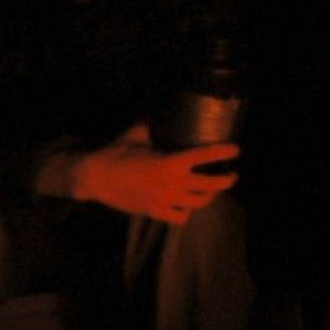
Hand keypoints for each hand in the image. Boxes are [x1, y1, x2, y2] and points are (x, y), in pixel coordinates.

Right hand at [74, 131, 237, 224]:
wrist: (93, 177)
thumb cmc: (114, 153)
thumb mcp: (136, 135)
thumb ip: (151, 126)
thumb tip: (159, 112)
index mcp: (169, 163)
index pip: (203, 156)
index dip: (222, 152)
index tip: (236, 150)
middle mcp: (172, 184)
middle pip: (209, 186)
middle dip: (225, 181)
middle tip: (232, 175)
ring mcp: (164, 200)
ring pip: (198, 204)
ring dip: (209, 197)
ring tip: (212, 191)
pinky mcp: (155, 212)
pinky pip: (180, 218)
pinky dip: (186, 212)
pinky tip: (186, 205)